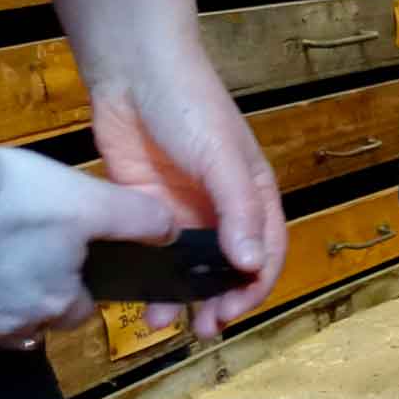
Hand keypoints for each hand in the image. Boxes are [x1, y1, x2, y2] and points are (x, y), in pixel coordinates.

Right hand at [0, 149, 174, 348]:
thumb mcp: (92, 201)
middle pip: (24, 329)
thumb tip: (171, 232)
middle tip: (25, 270)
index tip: (72, 270)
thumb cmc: (15, 197)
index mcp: (51, 302)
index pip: (77, 313)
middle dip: (30, 307)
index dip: (78, 291)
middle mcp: (1, 322)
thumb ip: (138, 219)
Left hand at [88, 53, 285, 339]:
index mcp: (253, 195)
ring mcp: (181, 209)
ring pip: (186, 266)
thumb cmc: (191, 105)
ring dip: (180, 296)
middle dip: (219, 301)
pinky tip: (134, 294)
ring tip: (163, 322)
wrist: (132, 69)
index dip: (255, 287)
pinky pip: (149, 251)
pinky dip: (146, 276)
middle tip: (202, 329)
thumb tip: (251, 266)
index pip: (266, 252)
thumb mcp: (222, 158)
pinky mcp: (143, 206)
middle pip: (228, 266)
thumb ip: (237, 211)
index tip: (232, 313)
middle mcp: (221, 208)